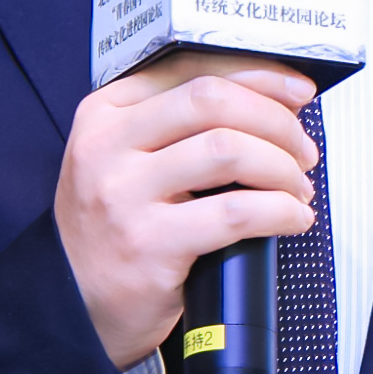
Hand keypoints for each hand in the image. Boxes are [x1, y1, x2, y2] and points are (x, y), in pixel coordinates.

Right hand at [56, 63, 319, 369]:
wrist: (70, 305)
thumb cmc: (111, 231)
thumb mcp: (122, 161)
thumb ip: (176, 128)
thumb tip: (270, 105)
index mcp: (104, 113)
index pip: (190, 69)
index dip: (257, 75)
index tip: (297, 91)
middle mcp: (108, 146)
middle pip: (212, 100)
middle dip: (275, 121)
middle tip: (302, 150)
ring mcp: (124, 194)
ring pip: (228, 150)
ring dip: (282, 167)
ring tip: (297, 189)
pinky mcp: (149, 243)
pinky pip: (235, 213)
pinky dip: (279, 211)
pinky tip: (292, 218)